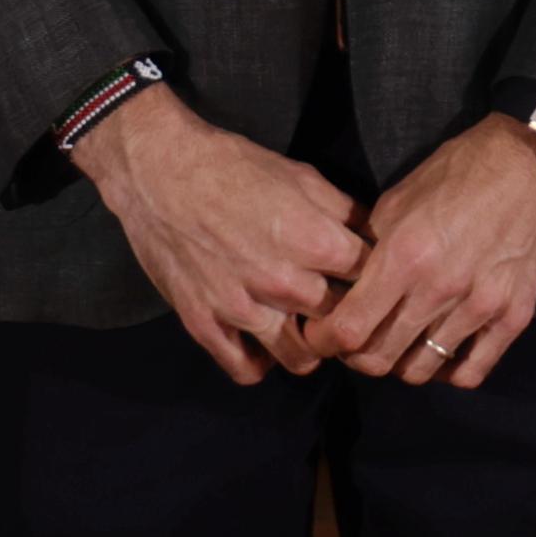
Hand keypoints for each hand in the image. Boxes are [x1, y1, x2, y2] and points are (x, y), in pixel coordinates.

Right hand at [84, 86, 366, 386]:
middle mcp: (284, 283)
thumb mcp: (302, 176)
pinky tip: (263, 342)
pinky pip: (246, 369)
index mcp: (316, 242)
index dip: (376, 278)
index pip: (373, 279)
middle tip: (338, 304)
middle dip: (346, 314)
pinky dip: (260, 362)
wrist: (159, 171)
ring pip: (301, 358)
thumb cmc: (233, 166)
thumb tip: (374, 237)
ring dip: (308, 346)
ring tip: (304, 328)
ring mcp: (243, 309)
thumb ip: (344, 212)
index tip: (366, 276)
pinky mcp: (205, 324)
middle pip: (341, 322)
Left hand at [315, 117, 535, 389]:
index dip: (325, 340)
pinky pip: (471, 371)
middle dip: (357, 357)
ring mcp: (480, 306)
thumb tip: (348, 283)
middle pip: (379, 358)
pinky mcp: (514, 315)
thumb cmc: (463, 170)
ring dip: (401, 363)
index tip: (322, 336)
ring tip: (400, 345)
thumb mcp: (401, 198)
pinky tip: (441, 354)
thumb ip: (372, 246)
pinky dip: (448, 371)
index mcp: (403, 255)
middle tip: (358, 343)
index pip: (348, 328)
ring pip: (421, 370)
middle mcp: (439, 289)